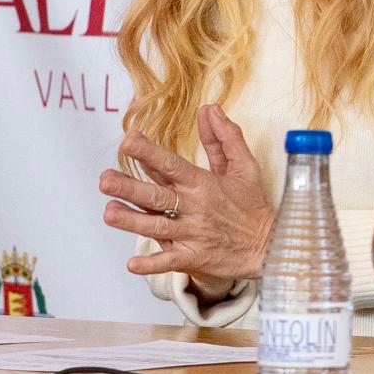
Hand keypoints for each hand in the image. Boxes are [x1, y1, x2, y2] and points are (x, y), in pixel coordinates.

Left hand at [100, 104, 273, 286]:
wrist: (268, 245)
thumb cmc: (252, 204)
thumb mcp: (244, 166)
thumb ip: (225, 137)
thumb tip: (210, 109)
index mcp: (204, 184)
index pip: (172, 165)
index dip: (150, 153)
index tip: (129, 141)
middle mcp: (195, 208)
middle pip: (157, 197)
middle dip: (130, 188)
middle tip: (105, 180)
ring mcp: (192, 234)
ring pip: (157, 227)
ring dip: (132, 222)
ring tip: (109, 213)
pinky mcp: (193, 258)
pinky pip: (170, 261)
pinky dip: (152, 264)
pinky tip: (132, 264)